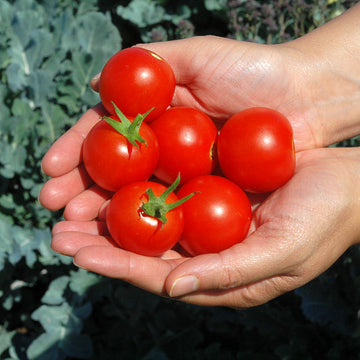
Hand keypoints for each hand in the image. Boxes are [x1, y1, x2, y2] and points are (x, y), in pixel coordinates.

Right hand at [39, 35, 332, 212]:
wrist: (305, 96)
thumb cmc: (255, 70)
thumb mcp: (198, 55)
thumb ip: (150, 65)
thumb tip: (95, 84)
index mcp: (155, 117)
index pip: (106, 136)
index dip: (77, 151)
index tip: (51, 169)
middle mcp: (164, 148)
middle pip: (114, 172)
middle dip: (80, 189)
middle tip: (53, 208)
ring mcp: (183, 173)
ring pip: (136, 195)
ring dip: (103, 213)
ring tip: (74, 230)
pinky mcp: (206, 193)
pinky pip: (171, 211)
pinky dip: (145, 223)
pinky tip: (121, 236)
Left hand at [49, 147, 359, 306]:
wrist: (346, 184)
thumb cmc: (323, 220)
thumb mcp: (282, 251)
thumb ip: (228, 273)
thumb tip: (172, 287)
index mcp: (217, 272)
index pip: (157, 273)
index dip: (116, 265)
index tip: (78, 253)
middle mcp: (205, 248)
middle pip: (142, 248)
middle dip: (100, 241)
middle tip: (58, 229)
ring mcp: (205, 217)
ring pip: (148, 217)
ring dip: (109, 211)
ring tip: (71, 204)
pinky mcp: (209, 189)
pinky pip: (168, 187)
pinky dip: (140, 182)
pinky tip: (115, 173)